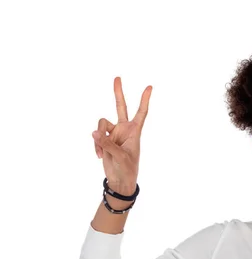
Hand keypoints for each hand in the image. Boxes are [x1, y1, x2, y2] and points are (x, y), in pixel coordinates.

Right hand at [92, 77, 151, 193]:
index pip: (141, 112)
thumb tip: (94, 132)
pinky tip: (99, 156)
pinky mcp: (104, 139)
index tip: (149, 87)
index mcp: (135, 132)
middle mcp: (124, 129)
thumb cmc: (127, 169)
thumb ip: (107, 143)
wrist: (119, 180)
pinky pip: (96, 135)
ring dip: (99, 138)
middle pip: (121, 107)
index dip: (144, 100)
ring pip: (101, 124)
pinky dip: (95, 144)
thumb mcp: (120, 157)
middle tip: (117, 77)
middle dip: (118, 93)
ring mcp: (114, 133)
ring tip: (101, 152)